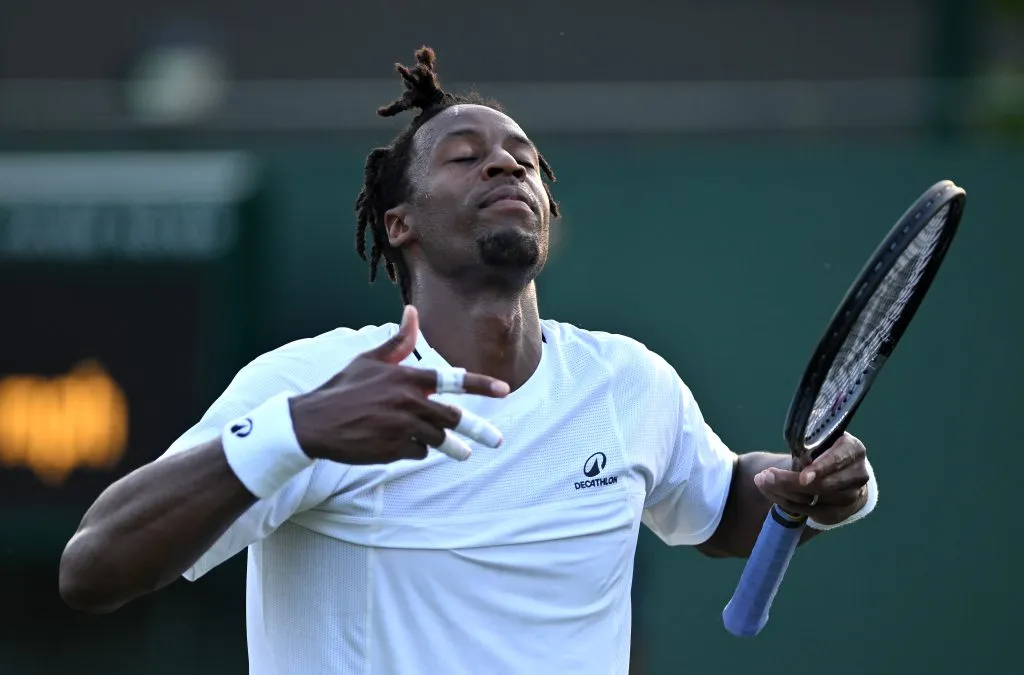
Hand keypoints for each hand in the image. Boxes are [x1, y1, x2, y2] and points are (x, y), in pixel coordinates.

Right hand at [289, 305, 509, 464]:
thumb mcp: (369, 360)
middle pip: (452, 417)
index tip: (504, 391)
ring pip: (437, 438)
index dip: (480, 385)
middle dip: (478, 430)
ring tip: (462, 453)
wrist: (312, 423)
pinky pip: (417, 452)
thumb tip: (412, 312)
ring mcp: (400, 427)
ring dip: (447, 444)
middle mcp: (407, 401)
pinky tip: (399, 445)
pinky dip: (415, 450)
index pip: (452, 380)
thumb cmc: (343, 388)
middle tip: (496, 441)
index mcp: (406, 376)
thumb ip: (398, 342)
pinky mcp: (392, 449)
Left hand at [753, 433, 869, 524]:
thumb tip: (793, 460)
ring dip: (783, 493)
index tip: (802, 477)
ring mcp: (851, 497)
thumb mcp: (819, 441)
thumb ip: (808, 447)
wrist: (842, 471)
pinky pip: (810, 513)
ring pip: (815, 501)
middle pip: (823, 485)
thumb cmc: (825, 450)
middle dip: (790, 482)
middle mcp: (857, 474)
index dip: (819, 469)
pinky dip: (788, 503)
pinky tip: (772, 493)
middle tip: (764, 476)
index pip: (837, 460)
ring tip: (761, 481)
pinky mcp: (839, 513)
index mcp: (853, 449)